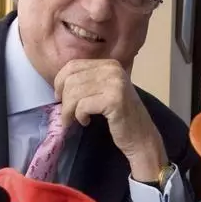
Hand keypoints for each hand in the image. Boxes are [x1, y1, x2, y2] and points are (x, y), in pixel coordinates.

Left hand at [54, 59, 166, 180]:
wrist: (142, 137)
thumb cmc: (121, 117)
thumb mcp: (105, 91)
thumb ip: (88, 81)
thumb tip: (59, 83)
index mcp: (109, 64)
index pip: (73, 65)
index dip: (60, 82)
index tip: (59, 98)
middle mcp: (113, 69)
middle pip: (71, 79)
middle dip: (64, 100)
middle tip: (67, 114)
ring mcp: (115, 84)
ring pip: (74, 93)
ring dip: (68, 110)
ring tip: (73, 120)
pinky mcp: (113, 100)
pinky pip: (82, 105)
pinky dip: (79, 116)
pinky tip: (86, 122)